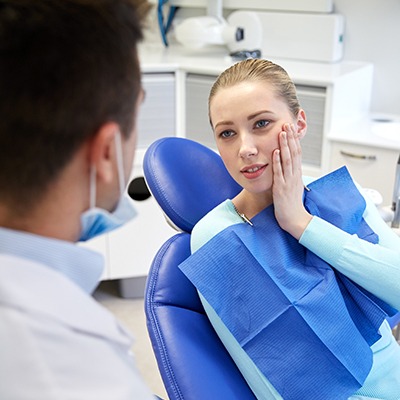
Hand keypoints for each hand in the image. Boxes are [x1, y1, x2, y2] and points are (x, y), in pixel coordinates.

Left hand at [272, 123, 311, 238]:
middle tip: (287, 124)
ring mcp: (288, 181)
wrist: (295, 220)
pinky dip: (277, 161)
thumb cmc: (292, 205)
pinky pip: (279, 173)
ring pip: (288, 160)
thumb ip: (291, 176)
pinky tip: (274, 152)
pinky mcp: (281, 189)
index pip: (297, 153)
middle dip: (290, 138)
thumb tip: (289, 166)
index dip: (294, 140)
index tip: (290, 129)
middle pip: (294, 153)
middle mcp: (294, 175)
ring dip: (284, 145)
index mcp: (297, 174)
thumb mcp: (293, 187)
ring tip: (282, 133)